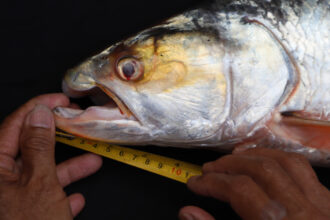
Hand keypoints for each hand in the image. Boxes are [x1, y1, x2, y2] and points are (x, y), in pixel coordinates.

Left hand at [0, 94, 101, 219]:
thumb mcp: (39, 182)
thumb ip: (39, 145)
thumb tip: (40, 113)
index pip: (17, 124)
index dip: (41, 107)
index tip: (62, 100)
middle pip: (30, 149)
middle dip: (59, 139)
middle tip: (78, 126)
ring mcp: (10, 199)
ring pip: (40, 174)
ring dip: (68, 169)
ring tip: (94, 161)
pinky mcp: (22, 214)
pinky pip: (41, 197)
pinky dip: (60, 196)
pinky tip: (76, 199)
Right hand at [179, 148, 329, 219]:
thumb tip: (189, 212)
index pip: (240, 190)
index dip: (212, 182)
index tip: (196, 183)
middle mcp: (303, 212)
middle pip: (261, 170)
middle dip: (229, 165)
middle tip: (210, 169)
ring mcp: (322, 205)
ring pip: (286, 162)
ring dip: (255, 155)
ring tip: (233, 158)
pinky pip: (304, 169)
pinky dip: (279, 159)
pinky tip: (265, 163)